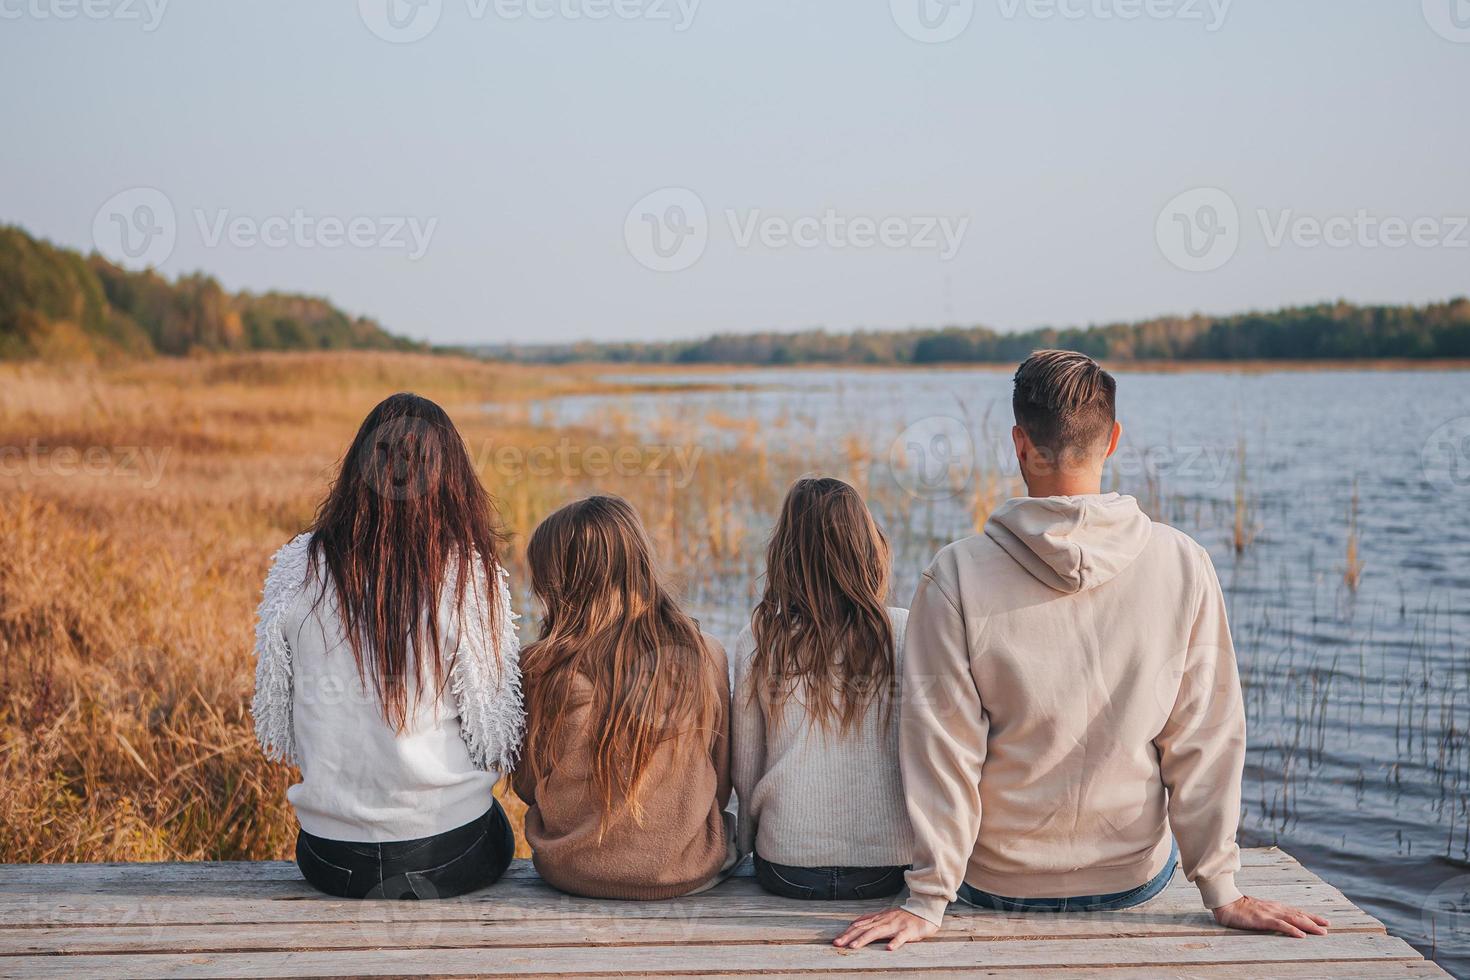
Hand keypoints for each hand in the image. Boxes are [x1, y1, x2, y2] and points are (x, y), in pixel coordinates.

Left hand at [833, 907, 938, 950]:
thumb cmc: (904, 916)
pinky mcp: (909, 931)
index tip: (835, 941)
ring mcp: (896, 925)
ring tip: (854, 946)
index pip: (860, 926)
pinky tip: (889, 949)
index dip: (847, 933)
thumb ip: (870, 919)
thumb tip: (854, 922)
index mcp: (879, 919)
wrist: (925, 910)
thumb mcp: (885, 915)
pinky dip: (895, 942)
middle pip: (864, 929)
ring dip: (865, 939)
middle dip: (850, 936)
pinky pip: (901, 937)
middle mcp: (885, 921)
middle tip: (837, 944)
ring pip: (878, 932)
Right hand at [1213, 896, 1329, 937]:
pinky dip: (1293, 930)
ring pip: (1294, 919)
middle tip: (1328, 926)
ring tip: (1321, 932)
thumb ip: (1268, 914)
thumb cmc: (1239, 908)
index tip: (1322, 921)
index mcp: (1274, 907)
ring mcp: (1270, 913)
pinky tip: (1301, 935)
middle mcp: (1275, 908)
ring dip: (1309, 925)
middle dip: (1315, 920)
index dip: (1310, 916)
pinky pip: (1281, 925)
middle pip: (1299, 914)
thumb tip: (1278, 920)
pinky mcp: (1263, 919)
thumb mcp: (1257, 911)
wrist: (1226, 903)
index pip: (1296, 911)